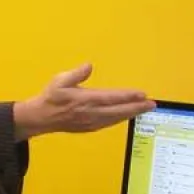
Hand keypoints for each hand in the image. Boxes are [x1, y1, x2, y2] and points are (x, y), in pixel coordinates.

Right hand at [13, 64, 154, 139]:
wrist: (41, 118)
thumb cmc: (51, 97)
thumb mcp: (59, 80)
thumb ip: (75, 74)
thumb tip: (88, 66)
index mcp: (84, 100)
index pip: (111, 98)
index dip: (128, 96)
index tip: (142, 94)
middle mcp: (90, 113)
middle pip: (118, 111)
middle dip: (137, 107)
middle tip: (152, 104)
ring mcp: (91, 122)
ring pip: (116, 118)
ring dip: (131, 114)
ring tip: (144, 109)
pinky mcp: (90, 127)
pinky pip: (110, 123)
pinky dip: (121, 119)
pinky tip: (127, 115)